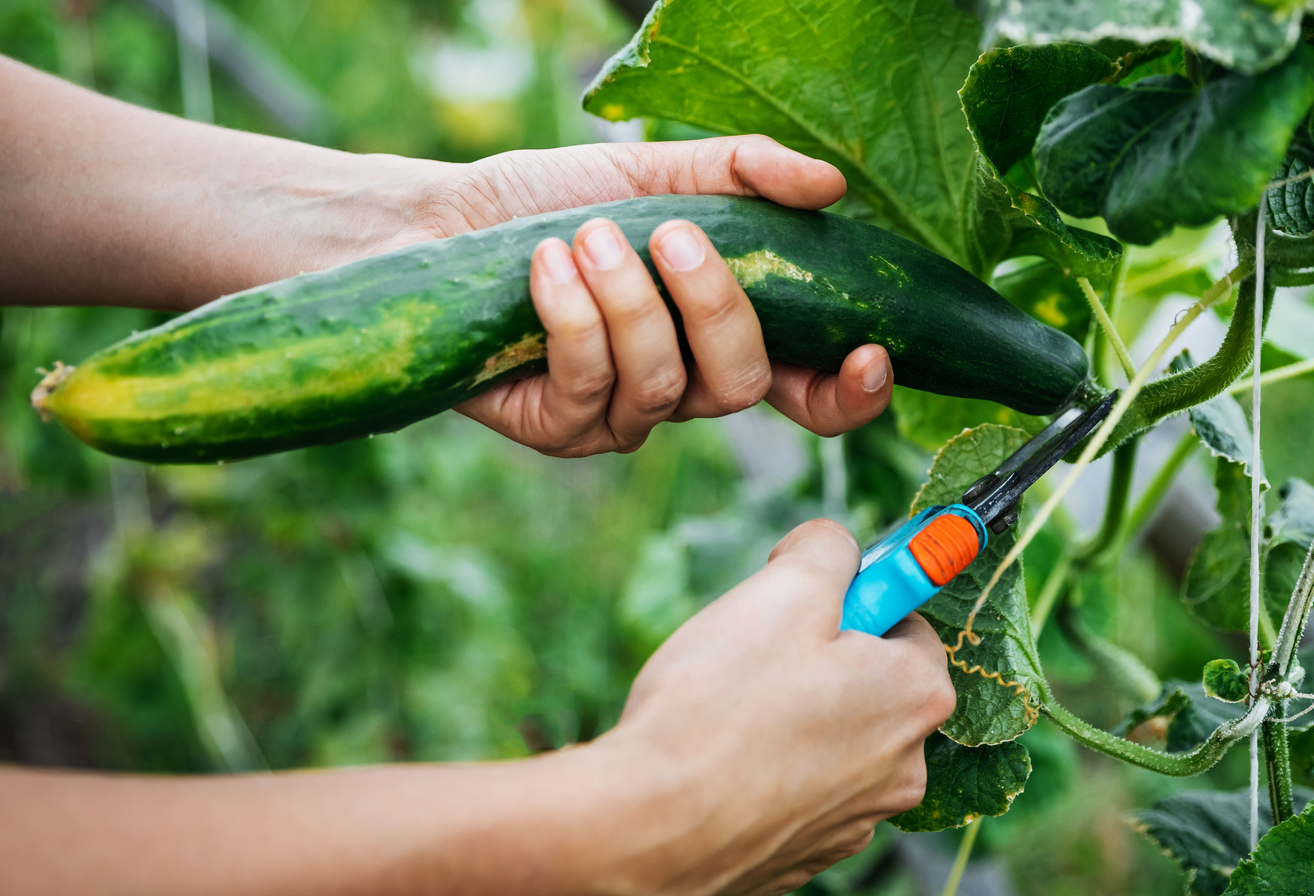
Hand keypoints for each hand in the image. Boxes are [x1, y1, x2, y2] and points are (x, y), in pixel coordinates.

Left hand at [406, 136, 893, 454]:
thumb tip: (830, 187)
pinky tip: (547, 266)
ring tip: (587, 235)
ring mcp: (621, 417)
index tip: (867, 351)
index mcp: (723, 335)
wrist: (446, 221)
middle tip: (671, 235)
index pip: (812, 392)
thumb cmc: (557, 200)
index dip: (851, 392)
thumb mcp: (658, 171)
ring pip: (661, 388)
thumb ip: (745, 174)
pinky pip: (587, 391)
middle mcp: (684, 387)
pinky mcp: (558, 429)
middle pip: (742, 386)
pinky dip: (572, 319)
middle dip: (715, 309)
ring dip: (627, 302)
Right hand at [601, 519, 955, 894]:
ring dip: (791, 716)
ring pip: (832, 738)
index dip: (853, 598)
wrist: (651, 828)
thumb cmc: (720, 707)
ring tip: (726, 711)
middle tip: (755, 651)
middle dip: (820, 660)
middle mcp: (903, 767)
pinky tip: (718, 760)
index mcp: (915, 696)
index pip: (908, 620)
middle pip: (871, 683)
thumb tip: (835, 548)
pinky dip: (767, 770)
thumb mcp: (784, 589)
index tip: (806, 597)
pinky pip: (796, 790)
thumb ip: (829, 551)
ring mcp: (855, 819)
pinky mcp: (806, 853)